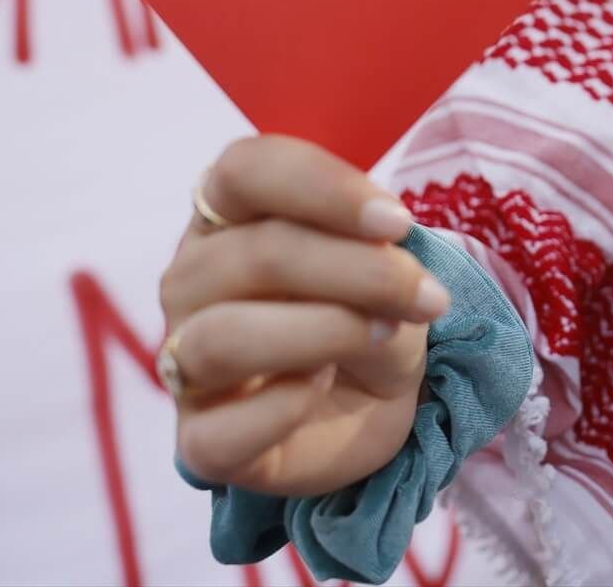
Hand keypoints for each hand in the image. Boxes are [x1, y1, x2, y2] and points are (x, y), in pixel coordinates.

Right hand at [158, 136, 451, 496]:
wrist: (371, 406)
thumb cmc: (366, 315)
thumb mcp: (387, 272)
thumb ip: (373, 255)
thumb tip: (378, 257)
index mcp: (227, 216)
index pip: (243, 170)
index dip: (323, 187)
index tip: (399, 222)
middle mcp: (192, 281)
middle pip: (255, 253)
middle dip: (359, 271)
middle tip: (428, 296)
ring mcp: (184, 362)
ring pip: (225, 336)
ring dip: (327, 332)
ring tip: (388, 336)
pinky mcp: (197, 441)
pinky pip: (217, 432)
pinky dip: (281, 409)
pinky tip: (321, 392)